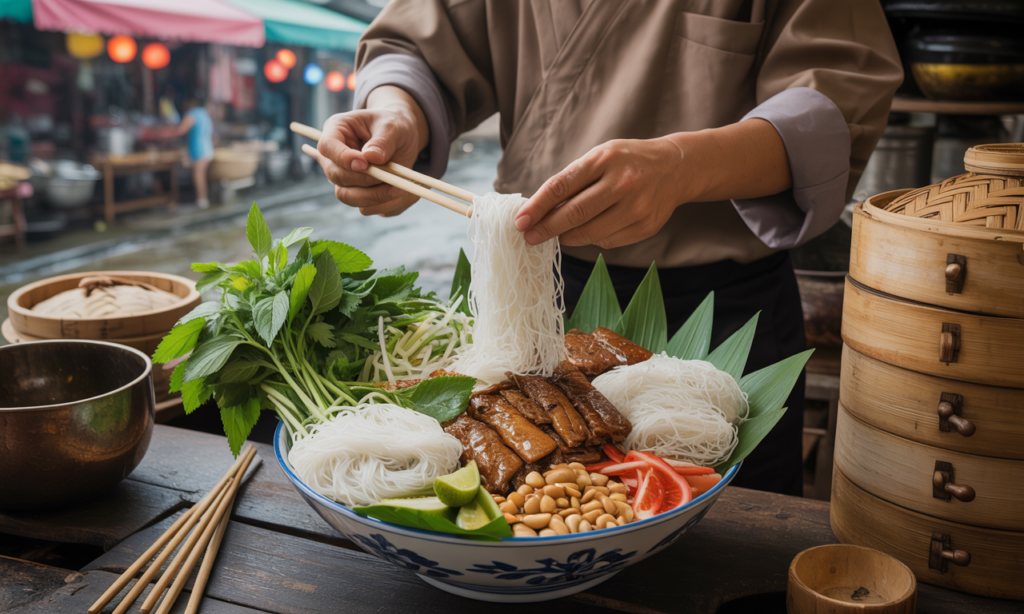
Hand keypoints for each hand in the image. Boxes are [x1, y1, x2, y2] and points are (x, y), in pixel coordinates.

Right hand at [313, 86, 428, 216]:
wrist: (404, 140)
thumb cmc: (394, 127)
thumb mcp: (393, 127)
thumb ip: (383, 141)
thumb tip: (371, 158)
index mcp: (336, 130)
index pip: (327, 147)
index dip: (343, 158)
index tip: (365, 164)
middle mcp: (335, 156)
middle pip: (336, 176)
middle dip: (364, 180)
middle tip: (391, 178)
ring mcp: (344, 177)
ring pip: (348, 196)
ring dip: (375, 197)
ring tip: (401, 188)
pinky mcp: (357, 193)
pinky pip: (366, 207)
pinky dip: (385, 204)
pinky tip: (400, 193)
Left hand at [515, 138, 692, 247]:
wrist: (675, 168)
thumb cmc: (626, 162)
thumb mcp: (600, 157)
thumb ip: (573, 181)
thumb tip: (538, 210)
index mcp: (605, 159)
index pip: (562, 186)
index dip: (537, 207)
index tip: (519, 222)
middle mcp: (622, 183)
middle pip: (575, 214)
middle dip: (547, 228)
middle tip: (529, 237)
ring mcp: (637, 207)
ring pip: (590, 233)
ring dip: (566, 237)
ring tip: (558, 234)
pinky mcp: (646, 227)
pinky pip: (607, 241)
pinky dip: (592, 238)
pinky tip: (590, 229)